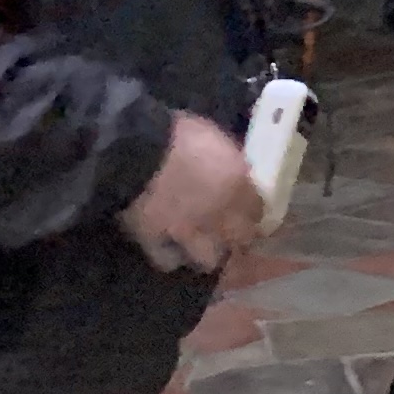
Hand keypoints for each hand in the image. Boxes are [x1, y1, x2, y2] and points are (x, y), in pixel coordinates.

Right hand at [123, 113, 264, 275]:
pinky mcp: (157, 242)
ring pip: (210, 258)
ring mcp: (188, 232)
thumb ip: (225, 159)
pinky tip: (170, 250)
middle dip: (239, 237)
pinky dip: (171, 257)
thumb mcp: (211, 136)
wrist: (135, 150)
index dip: (254, 210)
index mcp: (237, 182)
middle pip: (241, 239)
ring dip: (210, 253)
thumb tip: (231, 168)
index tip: (250, 209)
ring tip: (204, 246)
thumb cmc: (174, 133)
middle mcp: (220, 213)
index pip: (258, 208)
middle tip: (232, 232)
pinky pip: (168, 260)